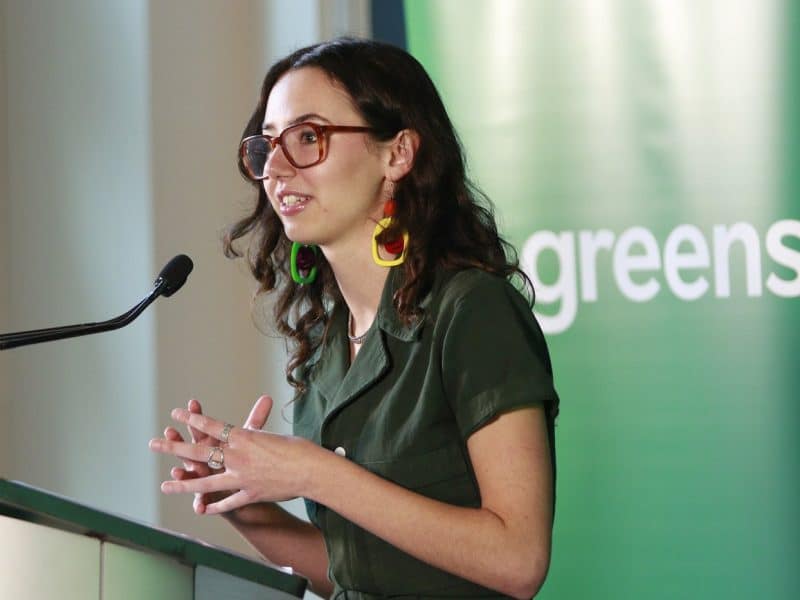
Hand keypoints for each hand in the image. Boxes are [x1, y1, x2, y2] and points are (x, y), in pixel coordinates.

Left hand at [150, 396, 324, 514]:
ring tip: (166, 483)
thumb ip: (257, 436)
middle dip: (175, 447)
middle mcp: (238, 456)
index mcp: (244, 437)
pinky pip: (228, 502)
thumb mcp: (275, 436)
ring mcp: (241, 478)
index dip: (193, 419)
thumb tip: (248, 433)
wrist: (312, 470)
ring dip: (184, 483)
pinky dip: (215, 505)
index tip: (177, 413)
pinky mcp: (250, 494)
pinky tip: (202, 508)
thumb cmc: (299, 449)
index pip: (212, 426)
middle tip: (155, 443)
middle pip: (199, 451)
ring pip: (206, 481)